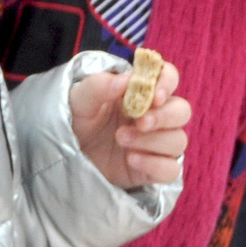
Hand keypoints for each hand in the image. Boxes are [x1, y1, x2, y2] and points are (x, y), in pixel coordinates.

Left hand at [71, 56, 191, 189]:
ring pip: (177, 140)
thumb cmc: (76, 121)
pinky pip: (171, 168)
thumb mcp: (78, 100)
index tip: (154, 95)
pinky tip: (131, 159)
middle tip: (140, 122)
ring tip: (120, 139)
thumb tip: (126, 80)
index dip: (167, 83)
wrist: (64, 155)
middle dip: (164, 116)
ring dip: (152, 140)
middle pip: (182, 111)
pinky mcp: (152, 168)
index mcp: (141, 93)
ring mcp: (156, 143)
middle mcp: (154, 116)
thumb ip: (98, 86)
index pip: (169, 78)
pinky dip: (155, 164)